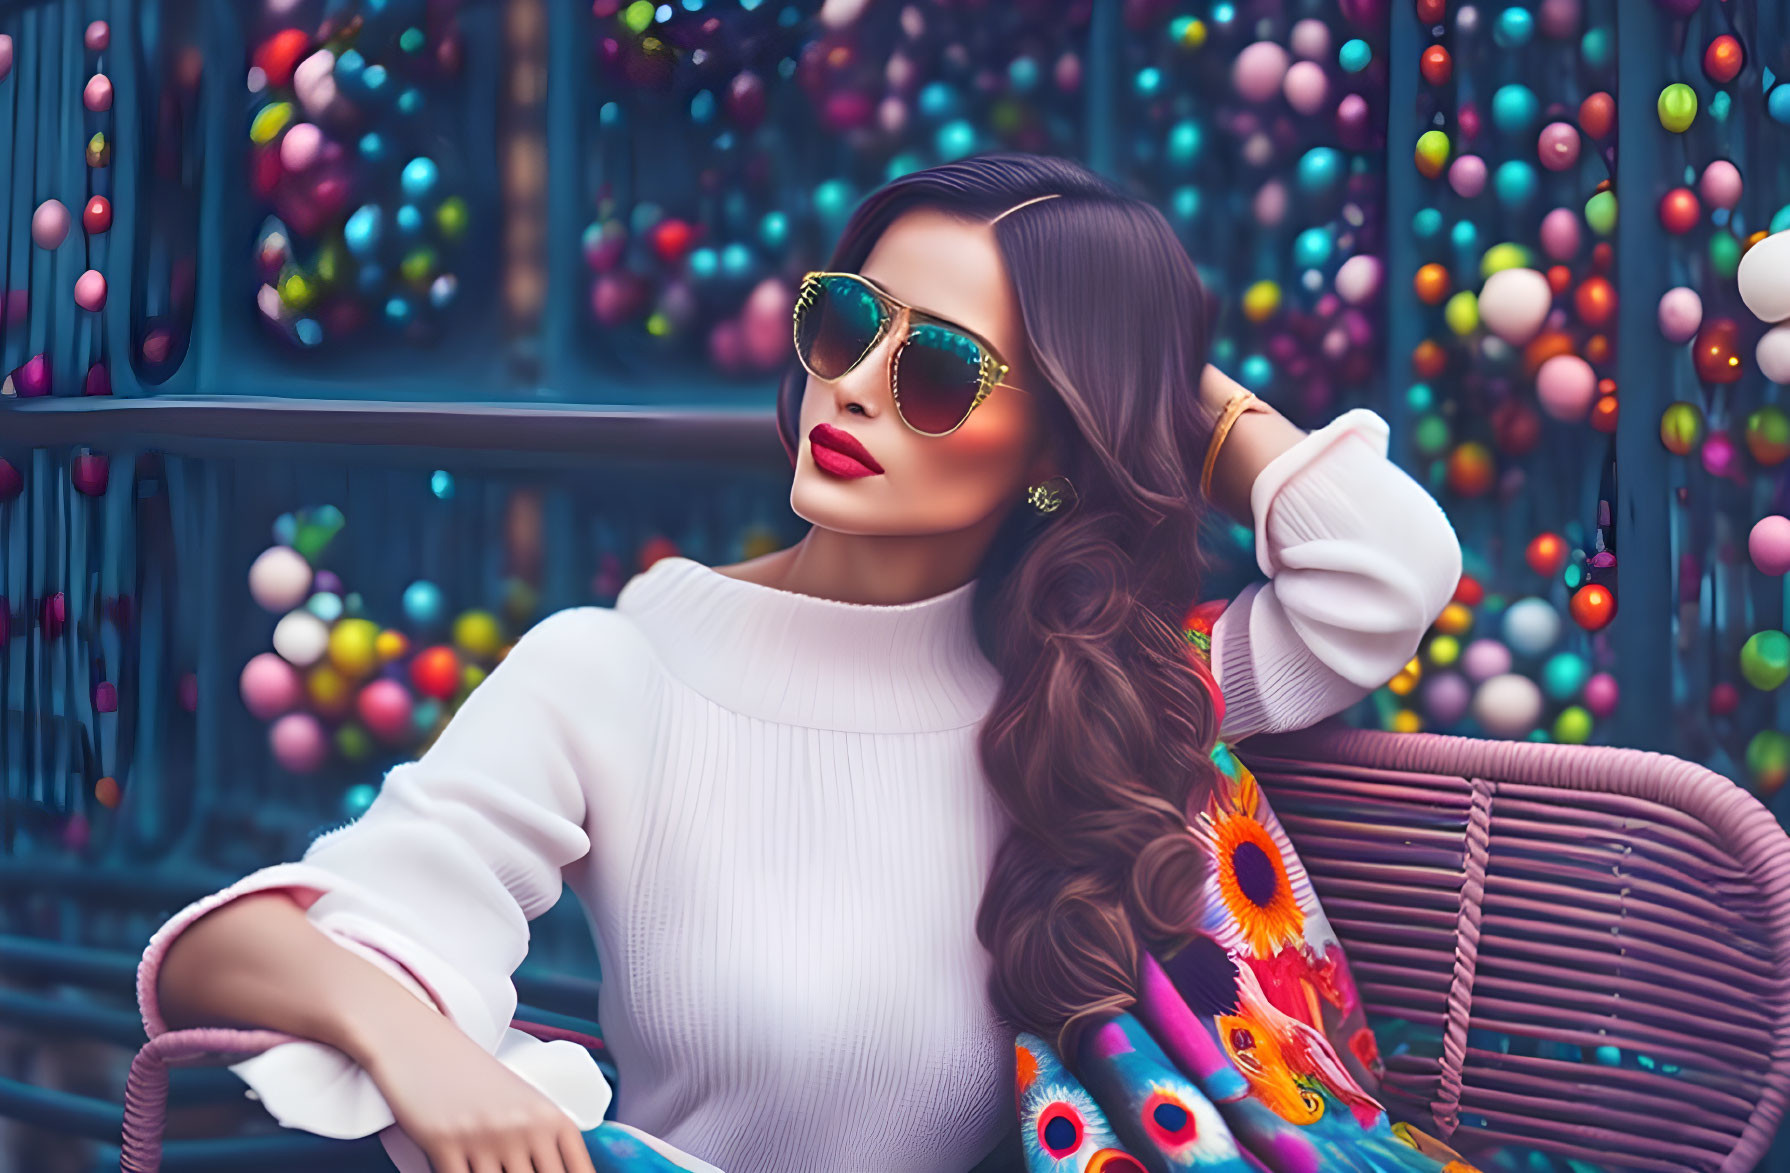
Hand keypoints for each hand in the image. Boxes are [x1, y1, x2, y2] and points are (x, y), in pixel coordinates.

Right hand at [359, 1009, 598, 1172]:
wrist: (418, 1041)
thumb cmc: (470, 1076)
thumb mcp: (519, 1103)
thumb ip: (541, 1142)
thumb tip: (555, 1170)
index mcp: (549, 1117)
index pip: (578, 1171)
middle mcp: (523, 1127)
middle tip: (511, 1169)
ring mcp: (485, 1136)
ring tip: (485, 1165)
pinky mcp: (445, 1143)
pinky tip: (460, 1168)